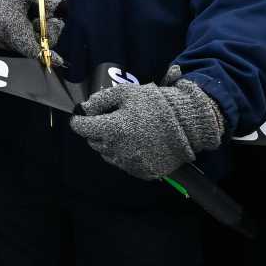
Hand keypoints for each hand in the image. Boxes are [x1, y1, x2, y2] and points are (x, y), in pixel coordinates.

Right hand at [0, 0, 65, 65]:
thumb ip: (51, 1)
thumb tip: (62, 14)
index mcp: (11, 25)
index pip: (32, 49)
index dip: (47, 55)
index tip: (60, 60)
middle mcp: (2, 37)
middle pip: (33, 47)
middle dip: (46, 35)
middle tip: (52, 18)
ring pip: (26, 44)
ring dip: (36, 34)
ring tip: (35, 15)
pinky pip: (18, 42)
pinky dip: (26, 34)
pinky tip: (25, 19)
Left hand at [70, 71, 225, 179]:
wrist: (186, 125)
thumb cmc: (155, 105)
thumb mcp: (127, 93)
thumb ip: (102, 99)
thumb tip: (86, 107)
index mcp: (112, 129)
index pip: (82, 128)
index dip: (79, 120)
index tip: (81, 117)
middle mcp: (118, 149)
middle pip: (93, 141)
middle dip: (95, 130)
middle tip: (105, 120)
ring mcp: (130, 163)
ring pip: (106, 153)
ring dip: (108, 143)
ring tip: (122, 131)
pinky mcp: (142, 172)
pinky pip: (123, 163)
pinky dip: (123, 153)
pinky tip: (133, 142)